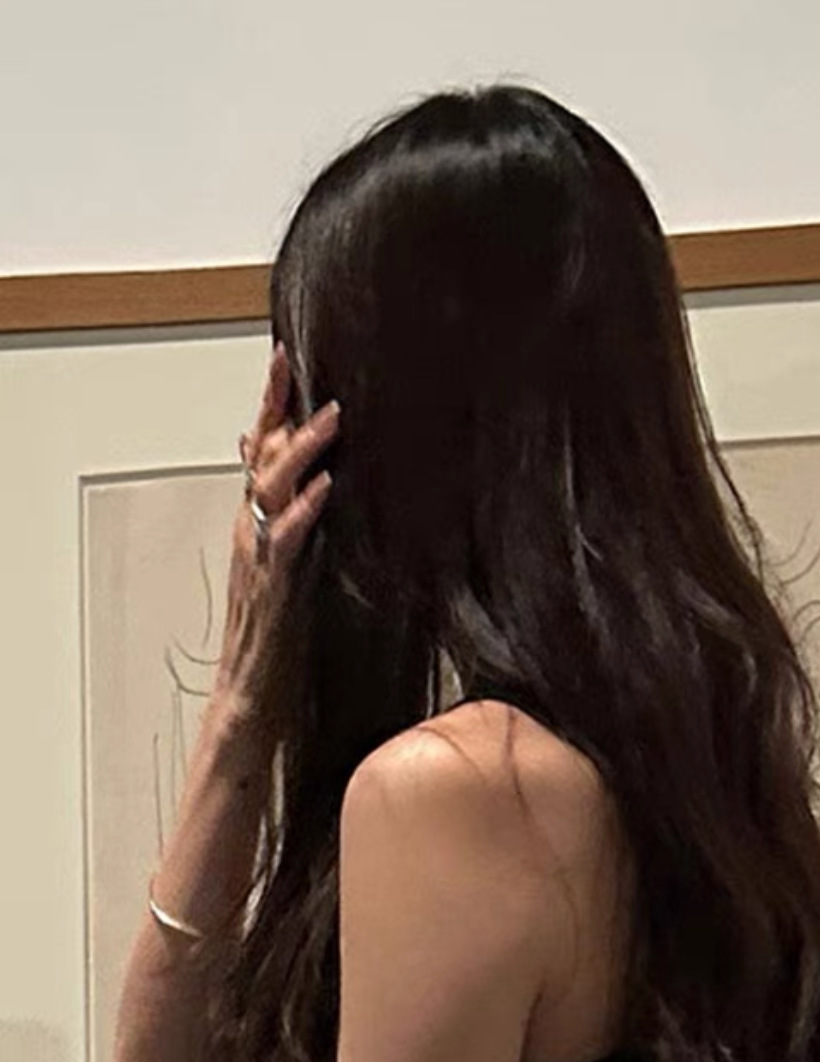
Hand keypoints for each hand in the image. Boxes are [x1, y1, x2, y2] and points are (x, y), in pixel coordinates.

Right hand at [214, 341, 340, 717]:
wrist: (246, 704)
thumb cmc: (270, 642)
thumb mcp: (284, 570)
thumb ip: (287, 524)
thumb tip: (299, 483)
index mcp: (256, 529)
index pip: (259, 454)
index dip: (271, 405)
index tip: (286, 357)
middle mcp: (250, 538)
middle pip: (257, 461)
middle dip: (277, 410)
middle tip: (298, 365)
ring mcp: (258, 564)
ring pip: (268, 495)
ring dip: (299, 453)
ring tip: (331, 417)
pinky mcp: (272, 596)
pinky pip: (283, 547)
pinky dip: (302, 514)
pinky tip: (325, 489)